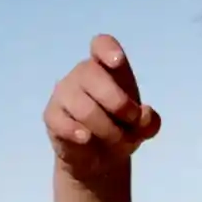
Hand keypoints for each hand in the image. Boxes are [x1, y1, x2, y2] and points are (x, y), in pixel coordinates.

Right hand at [45, 34, 161, 175]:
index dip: (108, 49)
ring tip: (116, 139)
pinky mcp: (52, 116)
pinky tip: (86, 139)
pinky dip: (79, 134)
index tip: (117, 62)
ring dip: (108, 130)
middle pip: (93, 75)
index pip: (101, 45)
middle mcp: (83, 75)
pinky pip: (63, 123)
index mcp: (107, 68)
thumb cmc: (121, 127)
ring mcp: (64, 94)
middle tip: (131, 122)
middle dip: (119, 104)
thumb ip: (149, 121)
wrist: (99, 156)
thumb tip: (144, 115)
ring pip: (84, 107)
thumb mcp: (141, 126)